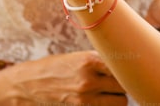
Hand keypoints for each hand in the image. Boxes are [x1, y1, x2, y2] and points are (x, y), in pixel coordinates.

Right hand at [6, 51, 127, 104]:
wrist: (28, 86)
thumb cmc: (56, 68)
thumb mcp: (78, 57)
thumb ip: (101, 62)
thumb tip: (127, 65)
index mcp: (89, 60)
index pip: (124, 66)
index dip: (130, 69)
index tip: (131, 68)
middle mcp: (88, 80)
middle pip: (125, 86)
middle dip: (124, 85)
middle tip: (118, 82)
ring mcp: (84, 99)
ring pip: (120, 103)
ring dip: (118, 98)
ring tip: (110, 93)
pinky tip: (101, 100)